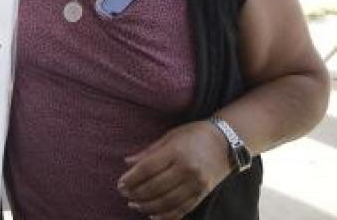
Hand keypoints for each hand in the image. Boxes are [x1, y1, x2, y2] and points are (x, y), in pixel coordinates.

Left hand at [117, 120, 232, 219]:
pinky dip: (166, 215)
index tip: (120, 183)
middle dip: (136, 193)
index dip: (132, 179)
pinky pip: (182, 209)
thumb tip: (127, 163)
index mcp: (176, 152)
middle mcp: (187, 169)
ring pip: (167, 202)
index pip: (147, 169)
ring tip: (134, 205)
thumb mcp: (169, 137)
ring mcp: (197, 184)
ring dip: (147, 206)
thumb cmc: (194, 135)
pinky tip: (153, 215)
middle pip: (155, 187)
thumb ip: (148, 152)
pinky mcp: (203, 194)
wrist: (227, 142)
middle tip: (124, 194)